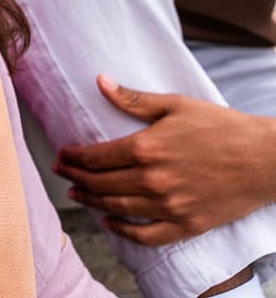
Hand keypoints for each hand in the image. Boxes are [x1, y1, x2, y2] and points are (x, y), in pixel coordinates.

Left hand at [54, 74, 275, 244]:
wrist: (266, 158)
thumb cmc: (222, 126)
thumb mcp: (175, 105)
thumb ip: (133, 99)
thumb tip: (100, 82)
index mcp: (146, 148)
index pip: (95, 158)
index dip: (73, 157)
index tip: (62, 155)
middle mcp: (153, 181)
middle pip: (101, 184)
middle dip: (75, 178)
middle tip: (61, 173)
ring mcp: (170, 206)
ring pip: (118, 209)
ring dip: (92, 202)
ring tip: (77, 195)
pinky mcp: (187, 224)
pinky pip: (147, 235)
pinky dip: (124, 232)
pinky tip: (111, 223)